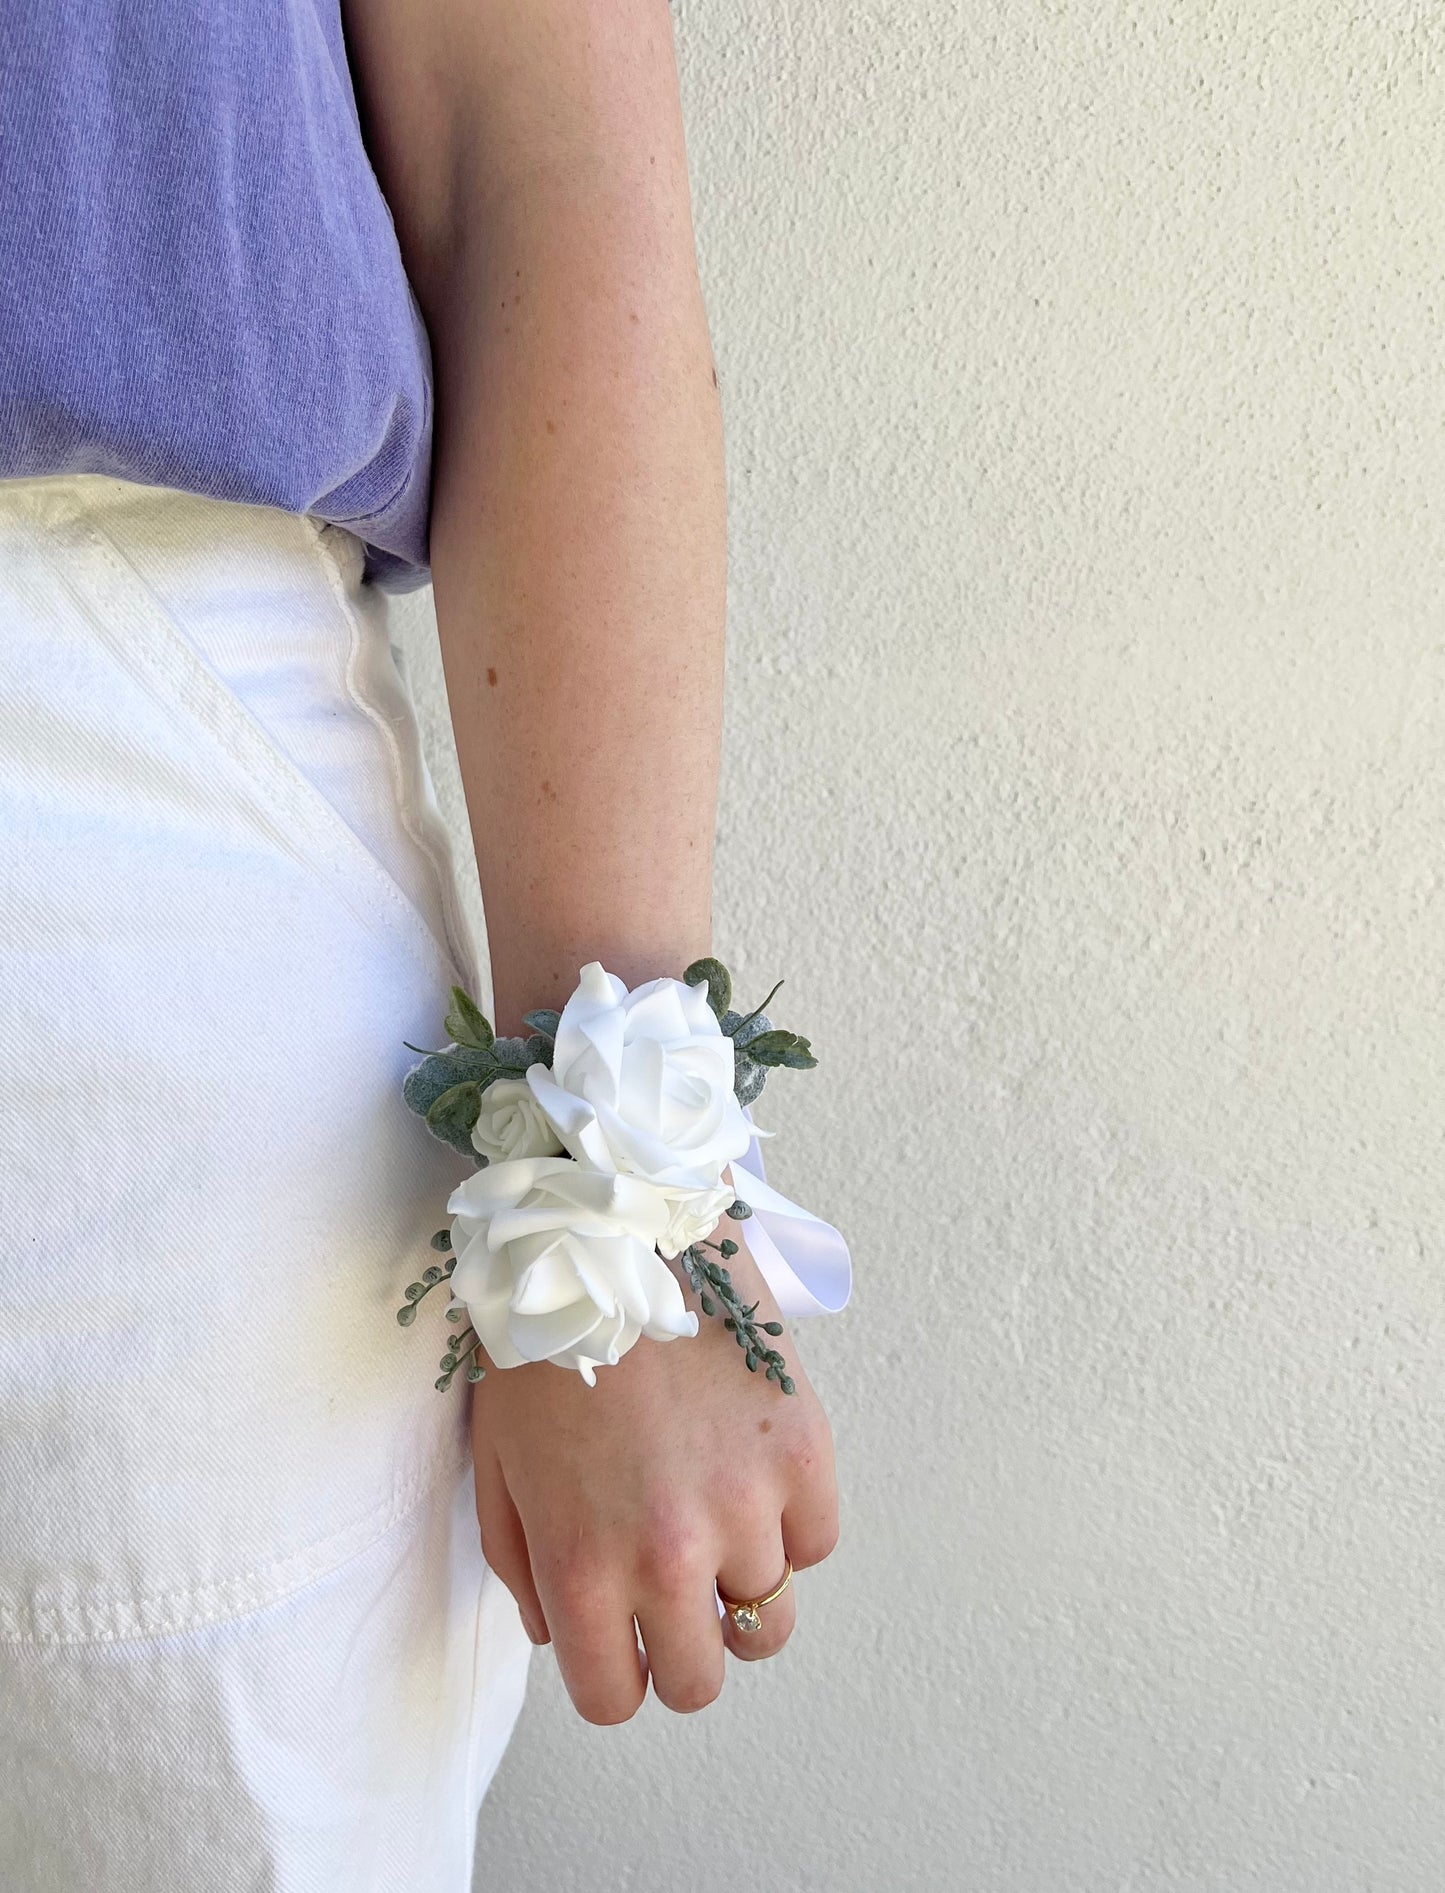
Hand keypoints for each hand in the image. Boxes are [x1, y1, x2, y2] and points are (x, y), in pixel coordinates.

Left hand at [469, 1224, 839, 1721]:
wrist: (617, 1230)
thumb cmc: (545, 1339)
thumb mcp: (499, 1465)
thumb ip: (526, 1569)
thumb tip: (568, 1632)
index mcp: (583, 1567)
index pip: (616, 1700)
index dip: (613, 1676)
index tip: (617, 1641)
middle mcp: (671, 1555)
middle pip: (702, 1680)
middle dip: (681, 1648)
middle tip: (671, 1591)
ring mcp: (747, 1505)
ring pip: (768, 1617)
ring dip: (739, 1580)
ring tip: (711, 1512)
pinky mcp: (804, 1452)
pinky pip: (816, 1542)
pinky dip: (789, 1523)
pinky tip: (750, 1469)